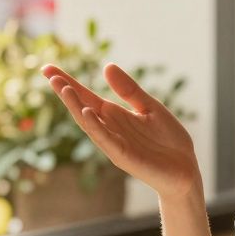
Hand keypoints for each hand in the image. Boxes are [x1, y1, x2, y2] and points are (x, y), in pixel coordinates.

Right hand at [42, 63, 199, 199]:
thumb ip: (129, 90)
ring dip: (75, 106)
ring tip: (63, 87)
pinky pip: (106, 140)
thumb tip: (107, 66)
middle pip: (82, 107)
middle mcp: (109, 128)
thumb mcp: (150, 107)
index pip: (86, 96)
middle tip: (48, 73)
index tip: (48, 68)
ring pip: (89, 123)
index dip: (68, 82)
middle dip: (65, 91)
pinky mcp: (124, 156)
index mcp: (115, 116)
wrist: (186, 170)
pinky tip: (87, 112)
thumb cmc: (168, 141)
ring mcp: (114, 143)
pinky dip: (95, 126)